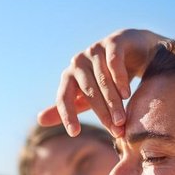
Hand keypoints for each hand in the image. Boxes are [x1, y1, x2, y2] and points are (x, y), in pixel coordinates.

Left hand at [37, 28, 168, 137]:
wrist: (135, 51)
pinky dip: (119, 79)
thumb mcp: (87, 96)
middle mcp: (78, 62)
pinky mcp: (114, 41)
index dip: (67, 115)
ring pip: (102, 80)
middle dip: (102, 113)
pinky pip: (114, 62)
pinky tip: (127, 94)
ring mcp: (95, 50)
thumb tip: (39, 120)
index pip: (64, 98)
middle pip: (88, 92)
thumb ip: (68, 107)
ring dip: (113, 102)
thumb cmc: (108, 79)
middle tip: (114, 131)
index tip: (74, 133)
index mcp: (69, 77)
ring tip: (122, 120)